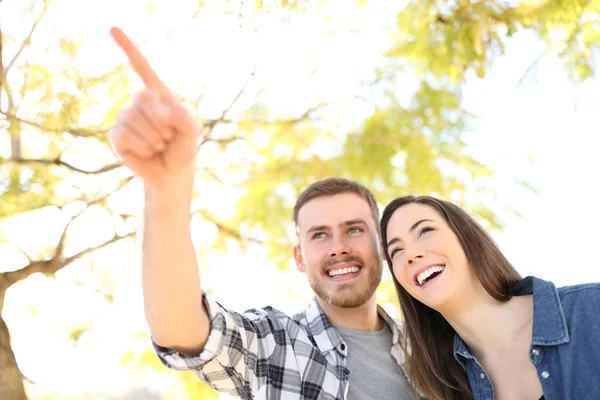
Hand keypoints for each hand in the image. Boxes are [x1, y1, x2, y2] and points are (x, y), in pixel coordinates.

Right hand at [109, 27, 200, 190]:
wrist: (172, 174)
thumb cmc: (182, 148)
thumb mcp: (191, 130)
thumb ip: (181, 115)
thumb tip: (157, 111)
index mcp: (158, 95)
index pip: (142, 68)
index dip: (127, 48)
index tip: (112, 28)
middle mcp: (139, 103)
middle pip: (143, 99)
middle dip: (162, 122)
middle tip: (168, 136)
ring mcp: (125, 118)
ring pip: (135, 120)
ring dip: (154, 139)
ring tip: (159, 146)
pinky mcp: (117, 137)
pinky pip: (127, 136)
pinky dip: (143, 148)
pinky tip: (147, 152)